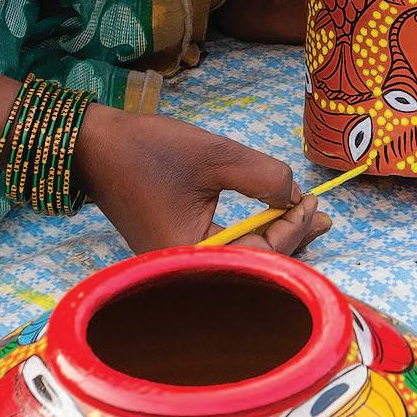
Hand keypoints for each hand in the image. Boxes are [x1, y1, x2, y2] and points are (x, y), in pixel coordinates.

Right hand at [75, 105, 328, 255]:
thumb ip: (264, 177)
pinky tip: (274, 221)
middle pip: (254, 265)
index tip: (314, 201)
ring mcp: (178, 262)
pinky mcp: (175, 249)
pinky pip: (225, 250)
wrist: (93, 147)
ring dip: (275, 238)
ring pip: (241, 259)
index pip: (260, 254)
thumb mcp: (216, 156)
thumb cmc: (148, 150)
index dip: (293, 228)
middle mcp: (184, 269)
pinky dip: (252, 235)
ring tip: (309, 220)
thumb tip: (294, 196)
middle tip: (324, 217)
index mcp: (191, 254)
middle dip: (291, 239)